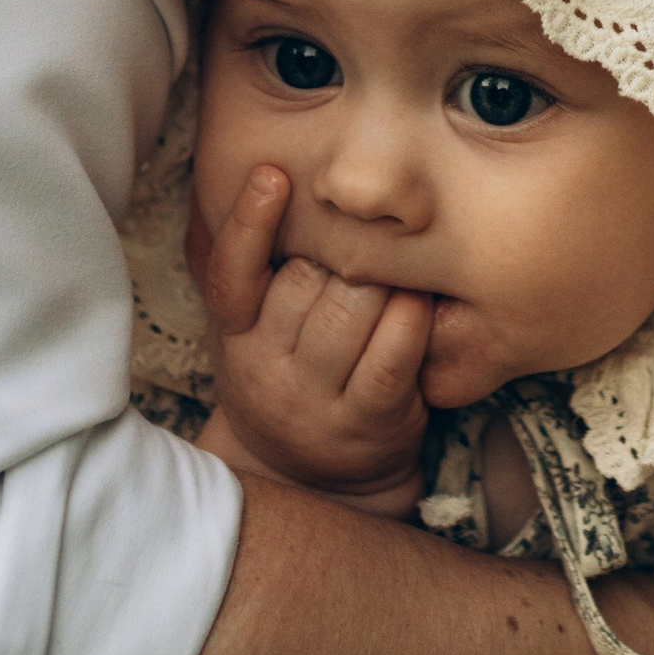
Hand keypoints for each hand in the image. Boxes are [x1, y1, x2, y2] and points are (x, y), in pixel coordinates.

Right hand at [192, 163, 433, 515]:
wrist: (311, 480)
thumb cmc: (287, 373)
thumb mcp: (250, 330)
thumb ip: (253, 268)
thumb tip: (260, 175)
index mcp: (234, 334)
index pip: (231, 274)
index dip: (248, 223)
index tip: (272, 173)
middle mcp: (266, 368)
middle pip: (308, 279)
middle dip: (344, 252)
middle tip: (368, 244)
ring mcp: (315, 399)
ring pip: (353, 308)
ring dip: (385, 279)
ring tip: (399, 271)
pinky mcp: (367, 421)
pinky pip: (395, 350)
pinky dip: (414, 316)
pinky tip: (422, 302)